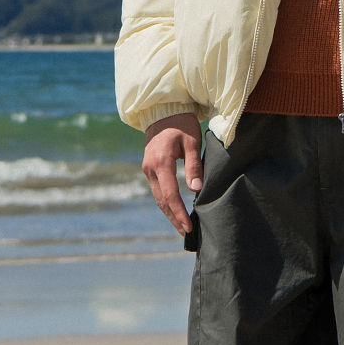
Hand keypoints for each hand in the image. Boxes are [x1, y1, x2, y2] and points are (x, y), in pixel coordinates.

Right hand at [142, 114, 203, 236]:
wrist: (162, 111)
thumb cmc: (181, 124)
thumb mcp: (192, 141)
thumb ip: (193, 165)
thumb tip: (196, 189)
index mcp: (161, 162)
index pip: (170, 195)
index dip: (179, 212)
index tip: (189, 226)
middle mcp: (150, 168)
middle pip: (161, 200)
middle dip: (174, 218)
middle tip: (186, 233)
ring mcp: (148, 169)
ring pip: (158, 197)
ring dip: (169, 213)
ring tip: (182, 227)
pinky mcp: (149, 168)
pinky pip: (158, 189)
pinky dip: (166, 202)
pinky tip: (175, 210)